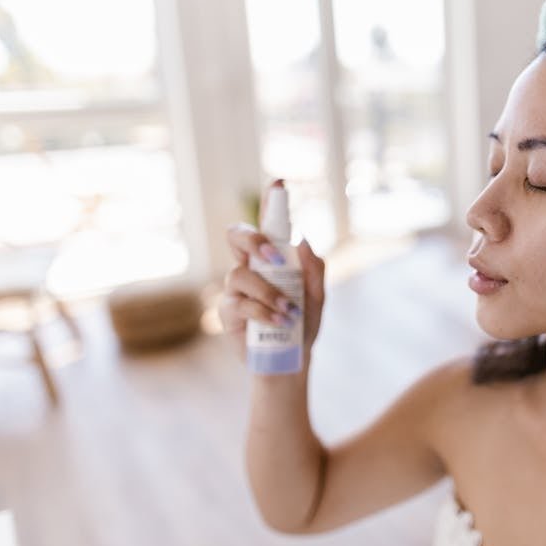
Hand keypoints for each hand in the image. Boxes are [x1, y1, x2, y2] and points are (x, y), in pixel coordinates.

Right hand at [218, 181, 325, 361]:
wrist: (291, 362)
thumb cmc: (304, 326)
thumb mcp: (317, 297)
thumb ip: (314, 270)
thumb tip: (303, 242)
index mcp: (273, 259)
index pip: (268, 225)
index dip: (270, 202)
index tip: (279, 183)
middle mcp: (251, 268)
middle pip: (237, 237)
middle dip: (253, 240)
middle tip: (274, 256)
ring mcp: (236, 289)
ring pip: (239, 274)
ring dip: (267, 291)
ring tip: (289, 312)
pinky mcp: (228, 312)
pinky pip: (239, 303)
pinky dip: (262, 311)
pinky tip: (279, 321)